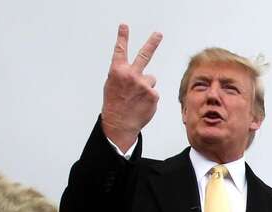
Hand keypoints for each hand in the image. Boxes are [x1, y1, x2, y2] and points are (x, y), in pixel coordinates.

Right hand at [101, 24, 162, 150]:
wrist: (119, 124)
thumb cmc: (115, 104)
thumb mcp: (112, 85)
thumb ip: (123, 74)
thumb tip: (137, 71)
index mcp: (118, 72)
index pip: (120, 51)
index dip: (122, 37)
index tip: (124, 26)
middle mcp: (131, 75)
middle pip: (144, 55)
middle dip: (152, 43)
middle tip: (158, 34)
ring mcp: (143, 85)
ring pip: (150, 79)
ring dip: (146, 87)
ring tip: (137, 98)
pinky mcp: (153, 94)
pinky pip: (153, 92)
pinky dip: (149, 98)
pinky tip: (141, 105)